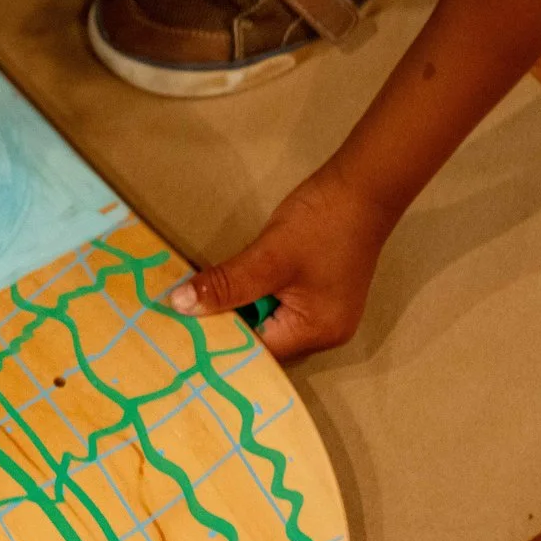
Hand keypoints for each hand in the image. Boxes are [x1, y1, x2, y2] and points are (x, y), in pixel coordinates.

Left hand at [165, 166, 399, 358]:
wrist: (361, 187)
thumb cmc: (320, 224)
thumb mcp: (267, 256)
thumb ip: (225, 285)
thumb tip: (179, 305)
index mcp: (317, 332)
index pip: (259, 353)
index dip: (221, 342)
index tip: (182, 334)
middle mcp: (324, 333)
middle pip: (264, 341)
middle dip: (228, 326)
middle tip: (182, 317)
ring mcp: (325, 313)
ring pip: (269, 322)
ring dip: (240, 308)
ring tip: (198, 301)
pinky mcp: (319, 293)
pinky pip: (279, 306)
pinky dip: (254, 296)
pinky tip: (228, 286)